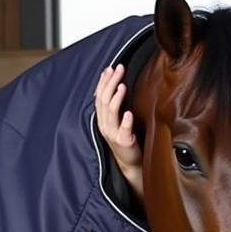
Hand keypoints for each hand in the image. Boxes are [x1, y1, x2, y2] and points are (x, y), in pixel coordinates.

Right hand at [94, 65, 143, 187]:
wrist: (131, 163)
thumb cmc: (126, 139)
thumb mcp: (117, 120)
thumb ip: (114, 105)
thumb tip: (114, 83)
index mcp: (102, 119)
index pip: (99, 96)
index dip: (104, 82)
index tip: (110, 68)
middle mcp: (105, 125)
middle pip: (104, 101)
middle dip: (111, 83)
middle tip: (119, 69)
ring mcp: (113, 134)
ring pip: (111, 113)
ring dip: (116, 98)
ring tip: (122, 86)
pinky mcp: (124, 143)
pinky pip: (123, 131)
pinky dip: (125, 122)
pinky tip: (128, 113)